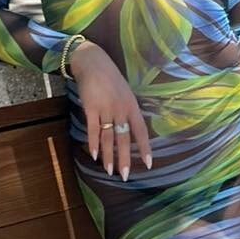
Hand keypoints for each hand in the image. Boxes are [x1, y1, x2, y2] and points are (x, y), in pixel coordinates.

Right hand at [70, 41, 153, 179]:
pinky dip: (93, 143)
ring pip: (108, 137)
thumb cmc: (109, 78)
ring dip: (108, 156)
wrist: (92, 62)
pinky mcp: (90, 108)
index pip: (141, 131)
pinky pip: (93, 130)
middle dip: (125, 158)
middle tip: (125, 176)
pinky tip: (94, 155)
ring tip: (109, 170)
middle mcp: (121, 109)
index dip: (145, 148)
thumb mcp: (125, 92)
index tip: (149, 164)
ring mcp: (105, 109)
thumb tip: (129, 130)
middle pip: (124, 139)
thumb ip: (127, 110)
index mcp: (132, 106)